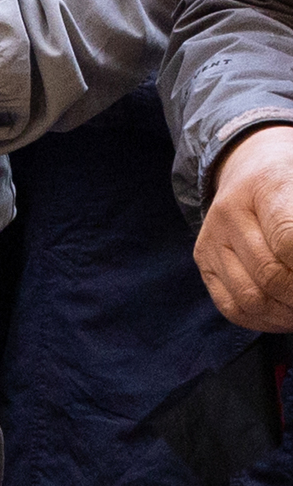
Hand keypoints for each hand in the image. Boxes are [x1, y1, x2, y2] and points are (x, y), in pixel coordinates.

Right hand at [195, 125, 292, 329]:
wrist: (251, 164)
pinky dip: (264, 321)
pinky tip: (284, 313)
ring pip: (251, 298)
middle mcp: (230, 212)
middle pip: (271, 275)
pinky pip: (231, 307)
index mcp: (266, 185)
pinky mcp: (202, 259)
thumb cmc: (291, 183)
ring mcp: (211, 237)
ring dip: (286, 314)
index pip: (289, 241)